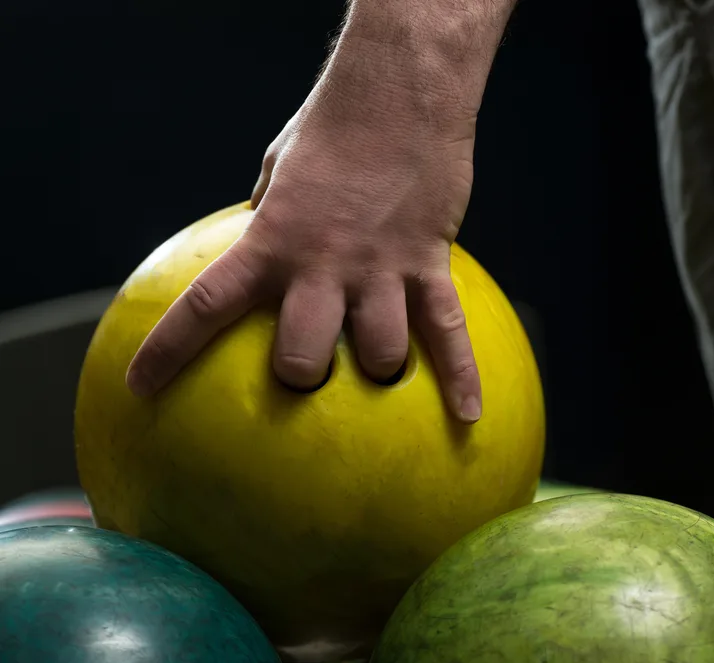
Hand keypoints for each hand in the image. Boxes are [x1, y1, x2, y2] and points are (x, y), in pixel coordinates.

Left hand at [125, 37, 482, 422]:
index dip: (169, 353)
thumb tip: (264, 245)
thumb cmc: (334, 126)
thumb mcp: (278, 167)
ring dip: (378, 373)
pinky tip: (469, 415)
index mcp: (272, 242)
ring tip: (380, 371)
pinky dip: (461, 376)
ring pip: (379, 354)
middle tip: (307, 374)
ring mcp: (379, 270)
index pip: (206, 305)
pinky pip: (449, 331)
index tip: (142, 388)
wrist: (400, 93)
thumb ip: (268, 217)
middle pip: (302, 358)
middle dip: (300, 380)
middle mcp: (321, 266)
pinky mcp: (428, 263)